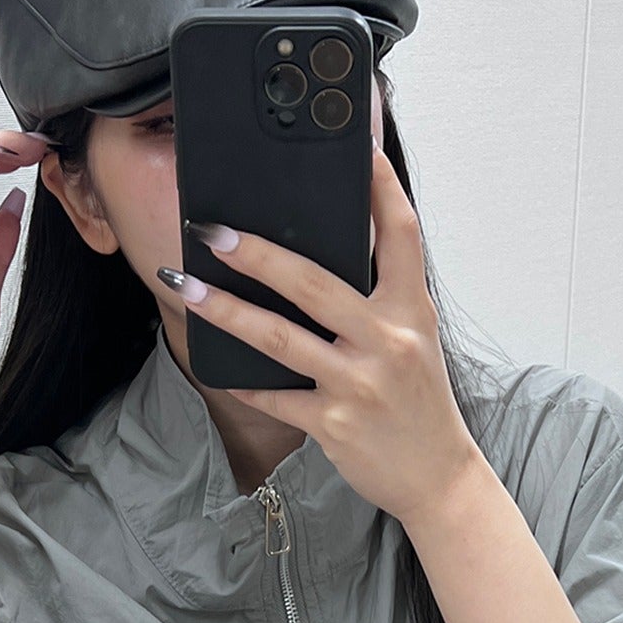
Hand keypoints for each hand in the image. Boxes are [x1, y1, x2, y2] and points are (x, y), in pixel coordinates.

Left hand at [155, 143, 484, 525]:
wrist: (437, 476)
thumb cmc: (418, 402)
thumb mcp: (414, 339)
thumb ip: (377, 300)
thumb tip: (316, 259)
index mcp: (410, 310)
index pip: (400, 235)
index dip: (381, 187)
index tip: (360, 146)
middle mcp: (388, 341)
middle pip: (313, 283)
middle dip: (256, 254)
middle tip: (211, 231)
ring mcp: (358, 384)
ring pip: (278, 338)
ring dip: (225, 310)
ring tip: (184, 286)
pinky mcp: (333, 424)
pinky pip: (275, 397)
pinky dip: (243, 383)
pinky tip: (218, 368)